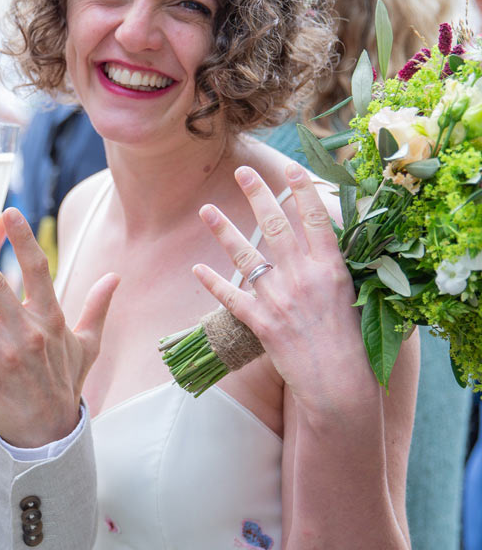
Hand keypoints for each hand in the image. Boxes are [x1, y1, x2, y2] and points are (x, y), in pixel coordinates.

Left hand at [0, 207, 117, 445]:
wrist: (50, 432)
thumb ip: (97, 307)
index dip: (22, 240)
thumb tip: (114, 277)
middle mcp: (28, 333)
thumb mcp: (88, 345)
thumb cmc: (65, 383)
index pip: (37, 270)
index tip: (8, 212)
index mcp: (51, 319)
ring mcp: (5, 356)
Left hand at [193, 164, 366, 409]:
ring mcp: (279, 299)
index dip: (301, 190)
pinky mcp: (261, 323)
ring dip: (223, 230)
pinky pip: (231, 297)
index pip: (315, 218)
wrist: (338, 382)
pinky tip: (197, 268)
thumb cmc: (352, 341)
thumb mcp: (352, 295)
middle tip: (242, 170)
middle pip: (276, 225)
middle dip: (257, 194)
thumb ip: (333, 267)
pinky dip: (212, 282)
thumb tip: (323, 242)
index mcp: (330, 268)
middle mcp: (303, 277)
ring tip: (205, 211)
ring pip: (246, 255)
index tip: (289, 167)